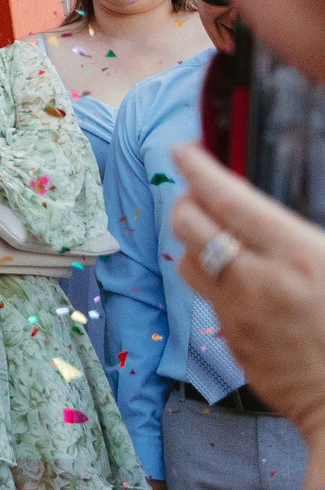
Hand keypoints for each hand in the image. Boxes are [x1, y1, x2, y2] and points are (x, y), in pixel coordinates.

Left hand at [170, 141, 324, 488]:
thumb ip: (307, 240)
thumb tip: (274, 222)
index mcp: (300, 255)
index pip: (230, 199)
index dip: (199, 169)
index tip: (183, 150)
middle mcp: (259, 280)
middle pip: (190, 224)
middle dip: (187, 202)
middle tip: (198, 195)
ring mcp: (240, 312)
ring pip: (187, 261)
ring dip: (192, 242)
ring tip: (212, 235)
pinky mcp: (232, 339)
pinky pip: (209, 299)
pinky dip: (213, 281)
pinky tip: (236, 282)